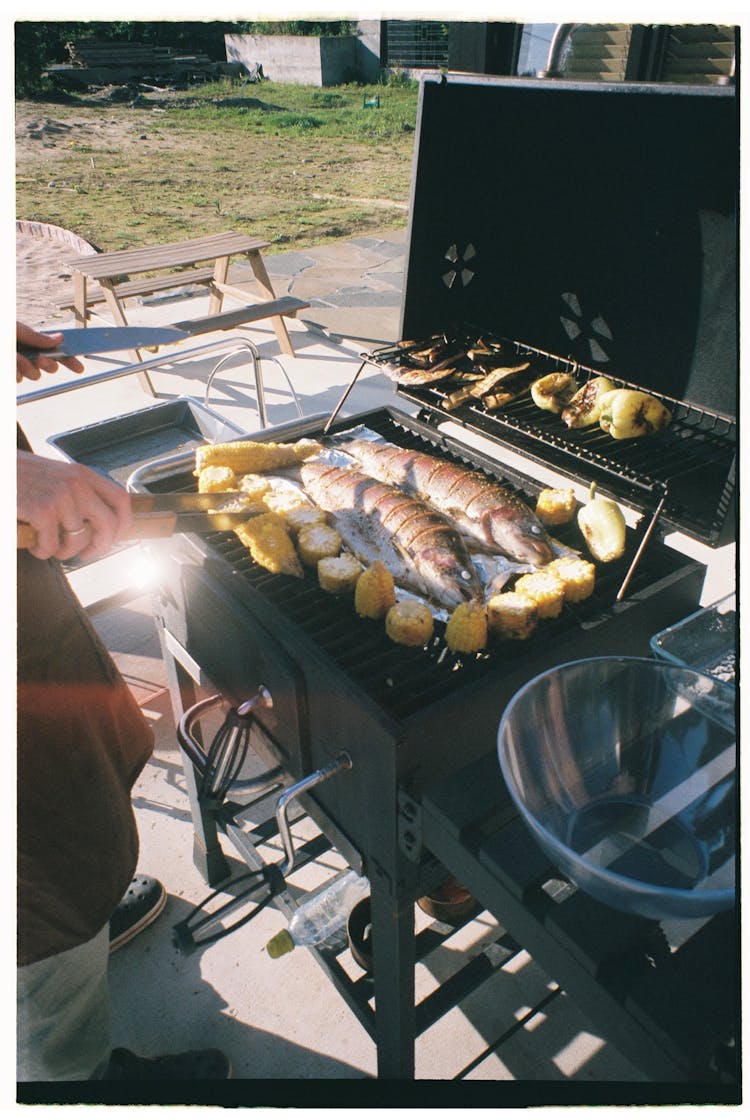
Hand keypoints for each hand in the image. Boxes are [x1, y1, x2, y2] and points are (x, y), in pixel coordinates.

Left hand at [17, 321, 84, 382]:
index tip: (78, 367)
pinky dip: (16, 372)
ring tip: (16, 357)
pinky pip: (19, 378)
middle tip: (40, 358)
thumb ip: (36, 335)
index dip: (69, 358)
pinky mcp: (12, 372)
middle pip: (50, 366)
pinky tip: (10, 362)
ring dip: (28, 368)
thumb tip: (59, 338)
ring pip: (35, 374)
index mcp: (31, 339)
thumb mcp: (17, 329)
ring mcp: (19, 364)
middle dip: (48, 364)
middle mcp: (28, 352)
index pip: (56, 349)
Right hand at [17, 451, 133, 560]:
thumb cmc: (20, 476)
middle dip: (100, 546)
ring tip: (50, 546)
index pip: (121, 500)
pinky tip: (34, 544)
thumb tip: (97, 522)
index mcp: (83, 474)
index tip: (114, 538)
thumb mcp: (57, 477)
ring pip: (77, 539)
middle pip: (108, 523)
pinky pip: (52, 545)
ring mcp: (60, 496)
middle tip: (86, 554)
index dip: (123, 524)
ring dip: (63, 551)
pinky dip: (43, 551)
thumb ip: (78, 492)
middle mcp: (77, 483)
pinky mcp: (42, 509)